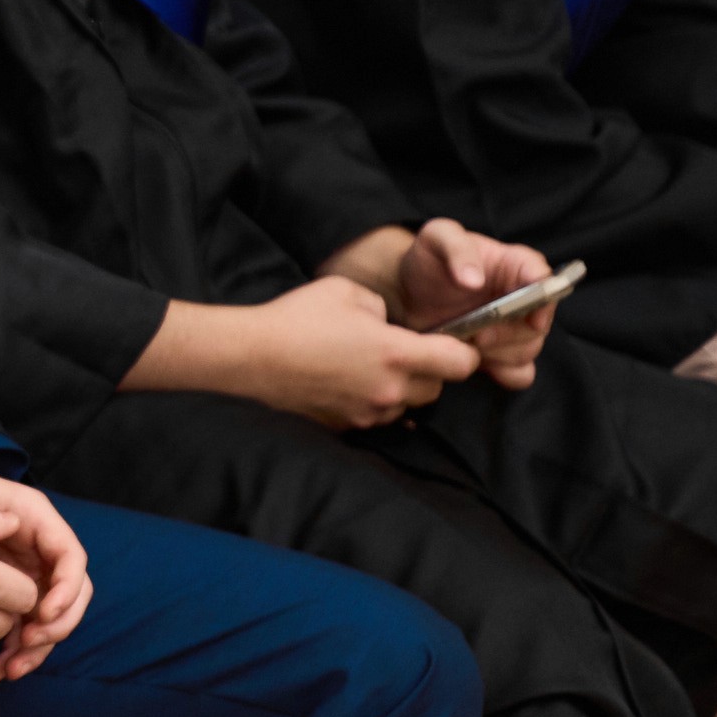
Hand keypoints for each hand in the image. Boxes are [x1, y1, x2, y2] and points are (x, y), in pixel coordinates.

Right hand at [230, 276, 482, 427]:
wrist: (251, 356)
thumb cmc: (297, 318)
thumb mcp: (347, 292)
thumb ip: (381, 307)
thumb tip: (387, 322)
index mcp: (395, 353)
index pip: (460, 364)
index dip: (464, 352)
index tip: (453, 344)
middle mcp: (388, 389)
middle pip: (436, 389)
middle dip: (429, 372)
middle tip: (404, 353)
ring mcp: (367, 411)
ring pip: (406, 406)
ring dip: (400, 389)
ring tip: (369, 368)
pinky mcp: (346, 424)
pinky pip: (376, 416)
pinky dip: (372, 401)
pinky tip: (348, 382)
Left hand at [390, 219, 556, 387]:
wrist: (407, 294)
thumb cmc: (428, 261)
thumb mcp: (437, 238)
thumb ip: (456, 248)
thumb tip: (474, 280)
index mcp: (516, 265)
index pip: (546, 281)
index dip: (542, 299)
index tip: (524, 313)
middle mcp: (523, 298)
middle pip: (539, 325)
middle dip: (508, 334)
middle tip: (476, 334)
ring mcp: (514, 329)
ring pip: (529, 351)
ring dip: (499, 354)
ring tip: (467, 343)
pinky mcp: (501, 354)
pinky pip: (520, 373)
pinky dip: (503, 373)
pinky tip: (477, 361)